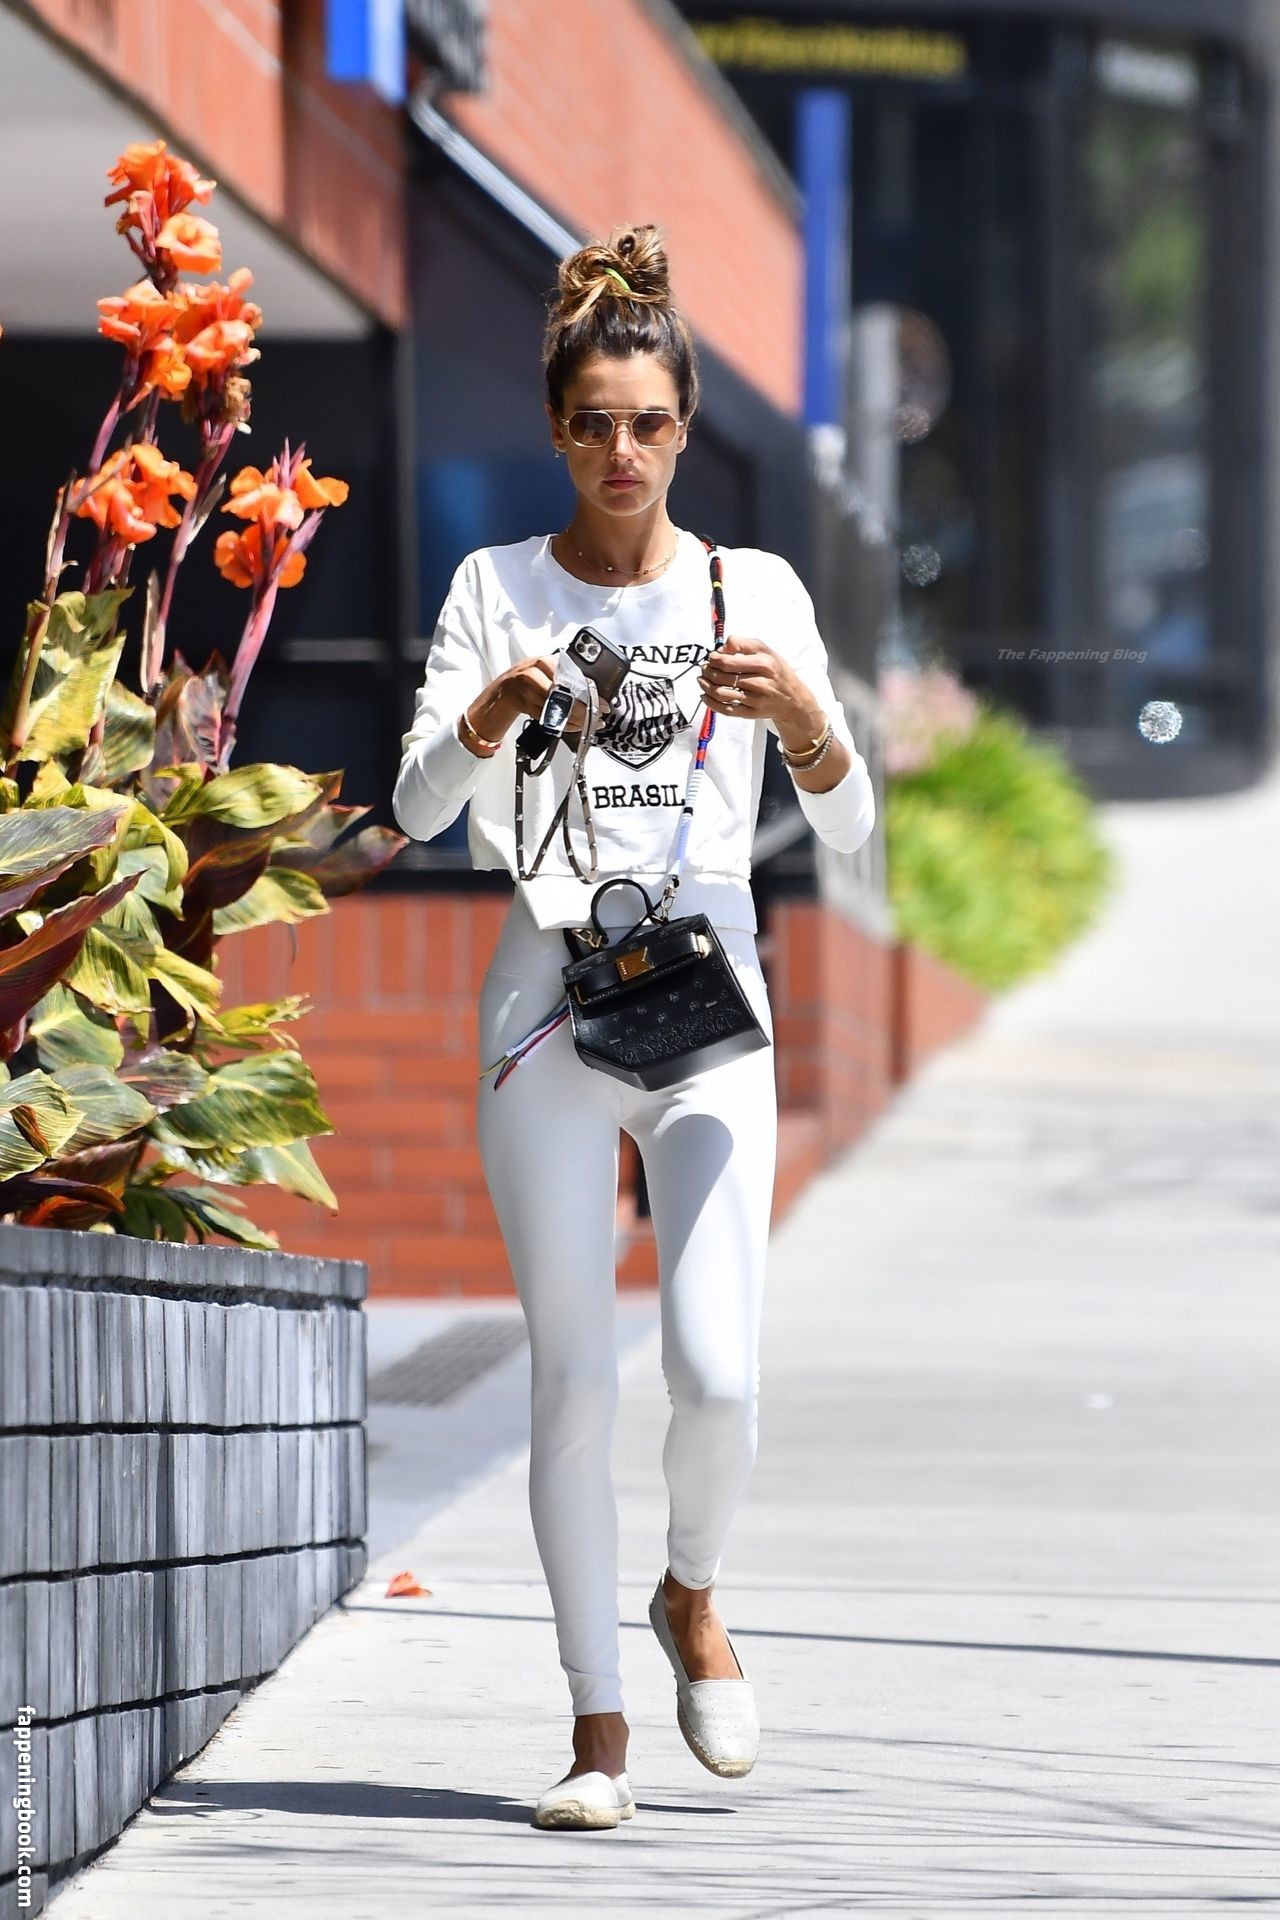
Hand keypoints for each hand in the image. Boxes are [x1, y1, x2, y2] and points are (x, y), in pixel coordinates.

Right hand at [463, 653, 588, 748]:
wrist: (495, 698)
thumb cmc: (524, 688)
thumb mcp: (544, 678)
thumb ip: (565, 682)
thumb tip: (595, 696)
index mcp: (545, 660)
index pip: (573, 673)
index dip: (590, 690)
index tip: (603, 703)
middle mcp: (534, 668)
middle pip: (566, 689)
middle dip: (583, 706)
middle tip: (596, 717)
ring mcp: (524, 683)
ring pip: (556, 704)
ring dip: (573, 719)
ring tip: (585, 725)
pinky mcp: (519, 699)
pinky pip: (545, 714)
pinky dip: (559, 723)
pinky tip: (569, 727)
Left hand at [697, 633, 824, 740]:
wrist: (793, 698)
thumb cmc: (776, 671)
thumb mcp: (765, 650)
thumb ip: (743, 644)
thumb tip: (721, 648)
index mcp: (764, 664)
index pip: (728, 662)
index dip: (714, 659)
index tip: (712, 657)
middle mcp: (760, 683)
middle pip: (722, 677)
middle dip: (708, 671)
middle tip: (705, 668)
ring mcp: (755, 700)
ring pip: (721, 694)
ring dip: (706, 686)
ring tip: (702, 680)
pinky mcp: (751, 713)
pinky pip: (726, 709)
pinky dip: (711, 703)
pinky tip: (705, 696)